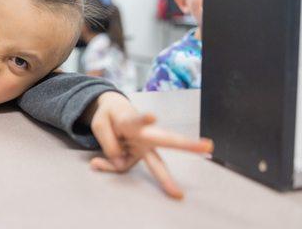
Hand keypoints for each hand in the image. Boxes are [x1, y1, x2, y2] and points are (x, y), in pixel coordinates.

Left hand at [84, 92, 213, 198]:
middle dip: (187, 144)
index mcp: (133, 121)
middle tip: (208, 146)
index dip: (144, 119)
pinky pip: (121, 166)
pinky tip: (97, 164)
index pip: (139, 120)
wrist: (112, 112)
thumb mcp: (100, 123)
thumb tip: (121, 162)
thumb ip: (107, 142)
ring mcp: (143, 148)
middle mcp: (144, 135)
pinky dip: (106, 164)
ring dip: (166, 180)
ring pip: (156, 164)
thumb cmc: (109, 116)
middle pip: (166, 141)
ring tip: (178, 194)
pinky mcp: (139, 156)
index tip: (152, 117)